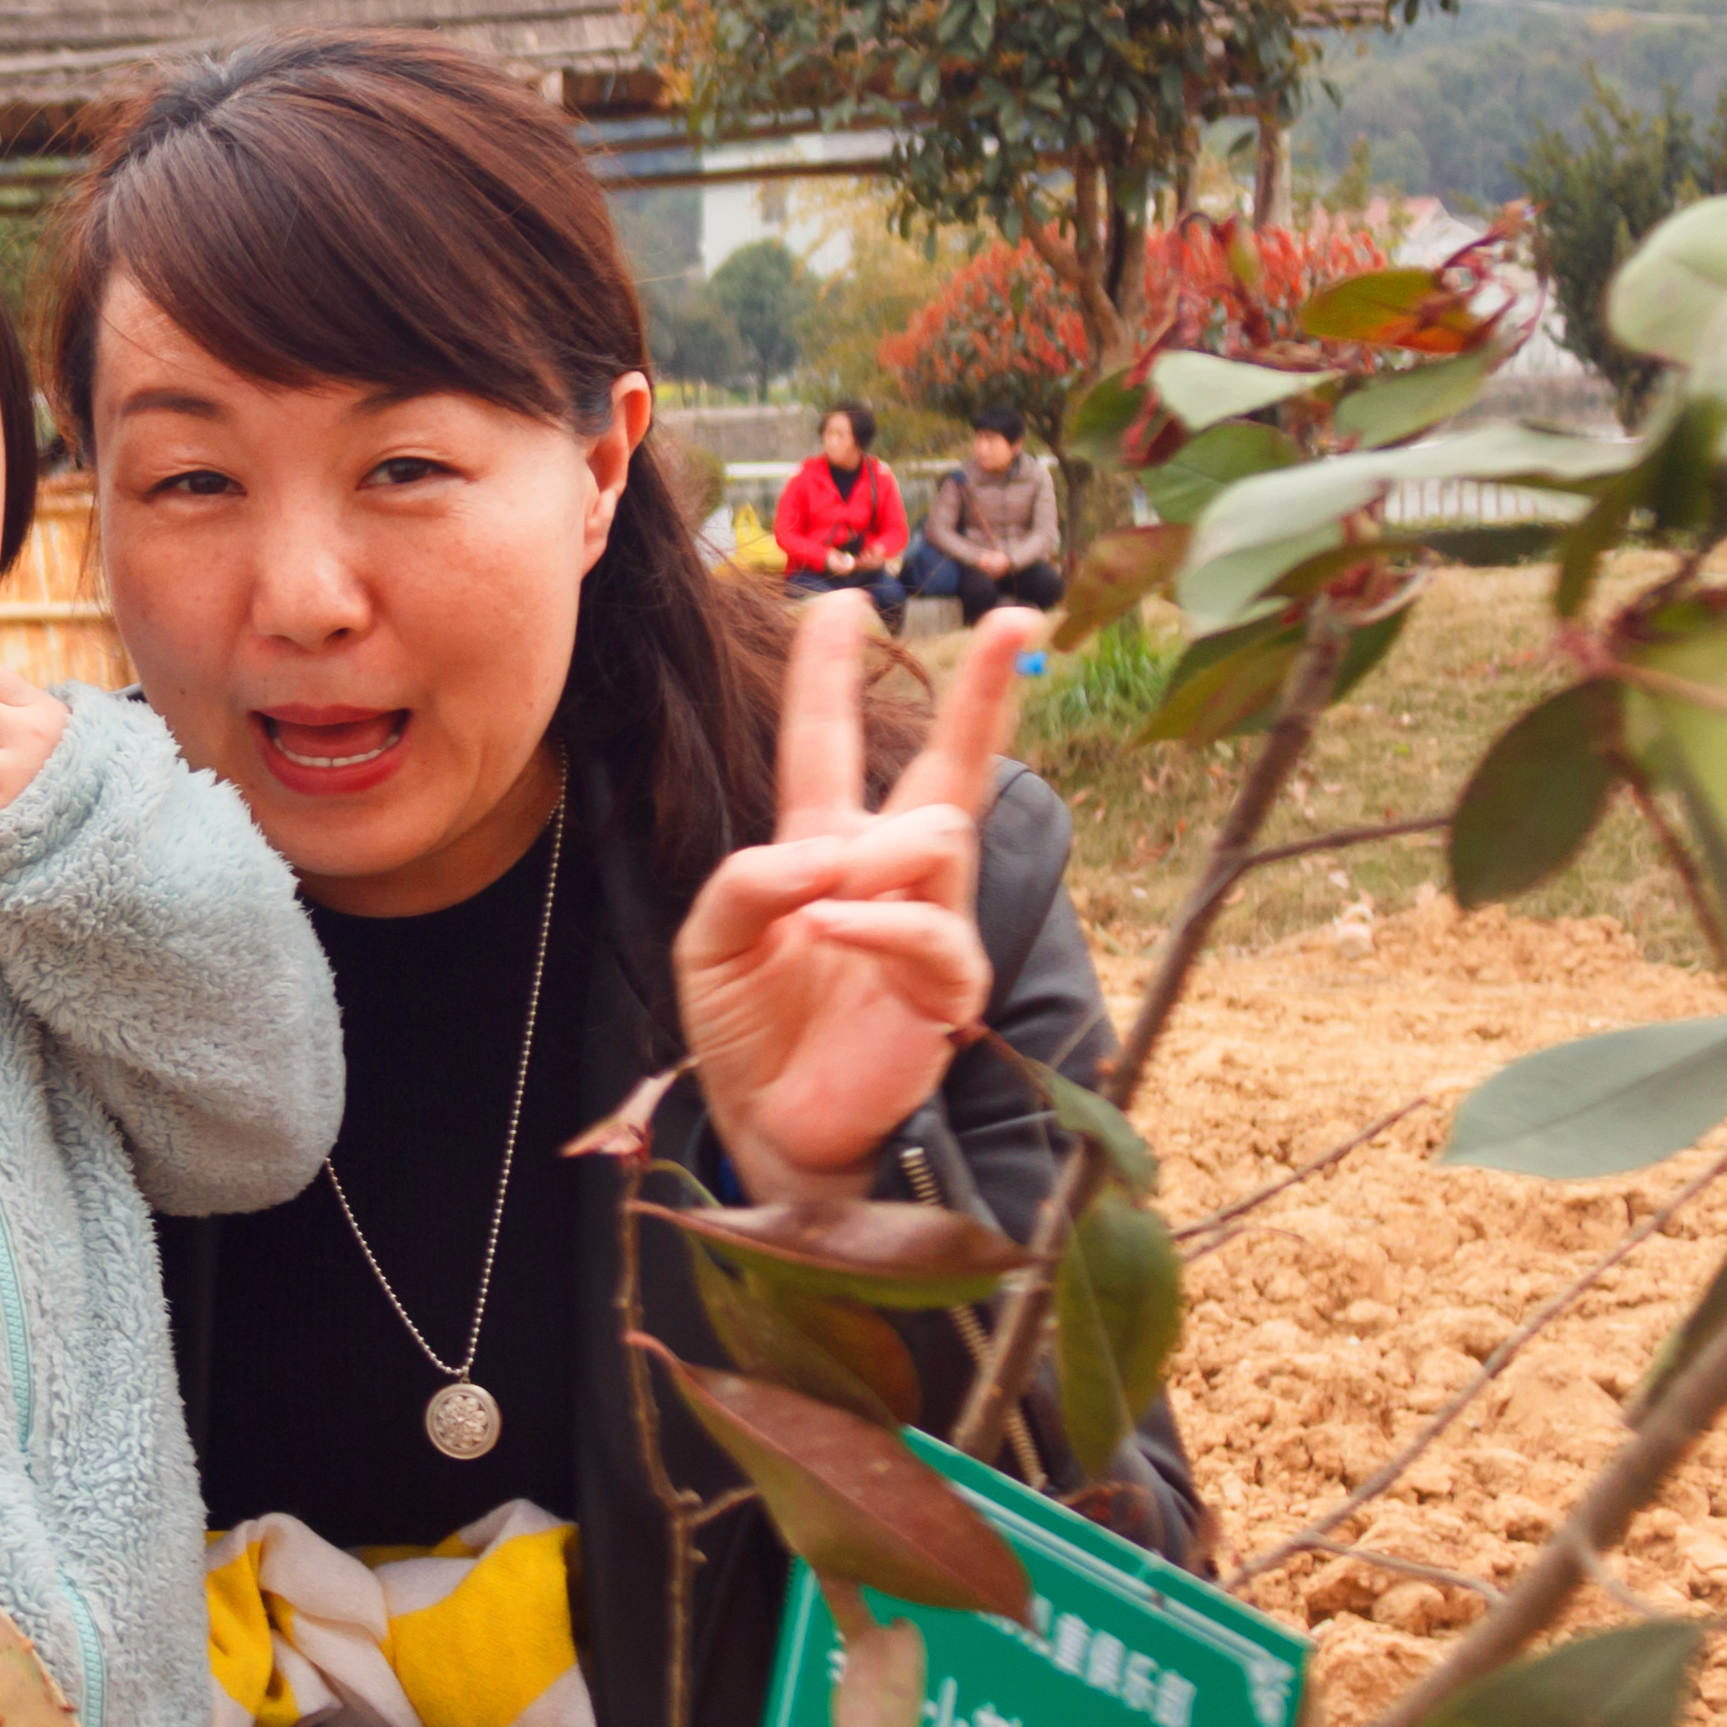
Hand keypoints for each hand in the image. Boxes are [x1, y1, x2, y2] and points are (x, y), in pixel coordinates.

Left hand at [671, 598, 1038, 1202]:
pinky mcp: (948, 987)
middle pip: (950, 767)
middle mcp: (888, 874)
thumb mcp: (711, 940)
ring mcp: (928, 926)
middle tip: (1016, 619)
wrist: (770, 1123)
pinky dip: (872, 921)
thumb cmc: (746, 1029)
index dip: (830, 674)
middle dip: (984, 693)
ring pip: (936, 838)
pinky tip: (827, 923)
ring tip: (819, 905)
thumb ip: (746, 879)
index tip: (840, 603)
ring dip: (872, 855)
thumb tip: (820, 856)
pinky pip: (927, 929)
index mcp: (824, 847)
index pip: (828, 743)